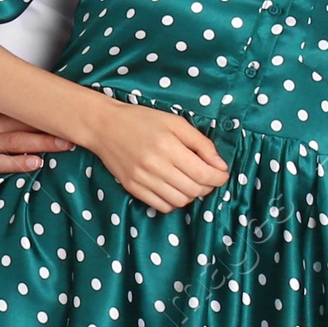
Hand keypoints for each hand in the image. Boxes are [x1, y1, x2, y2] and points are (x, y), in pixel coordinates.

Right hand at [0, 100, 75, 181]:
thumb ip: (4, 108)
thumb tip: (34, 104)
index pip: (26, 107)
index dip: (49, 109)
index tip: (72, 109)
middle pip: (28, 123)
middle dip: (53, 125)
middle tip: (77, 127)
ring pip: (19, 142)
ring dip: (44, 143)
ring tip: (65, 145)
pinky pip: (3, 163)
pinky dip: (20, 163)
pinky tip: (35, 164)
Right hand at [88, 99, 228, 211]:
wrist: (105, 126)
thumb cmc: (142, 120)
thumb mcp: (175, 122)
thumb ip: (201, 143)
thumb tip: (220, 165)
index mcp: (168, 146)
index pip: (203, 174)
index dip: (219, 178)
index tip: (223, 174)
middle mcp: (154, 166)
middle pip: (194, 190)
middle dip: (208, 186)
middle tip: (209, 176)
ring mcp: (142, 180)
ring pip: (180, 201)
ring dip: (192, 195)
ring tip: (192, 182)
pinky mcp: (133, 188)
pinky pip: (162, 206)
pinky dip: (174, 202)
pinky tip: (175, 188)